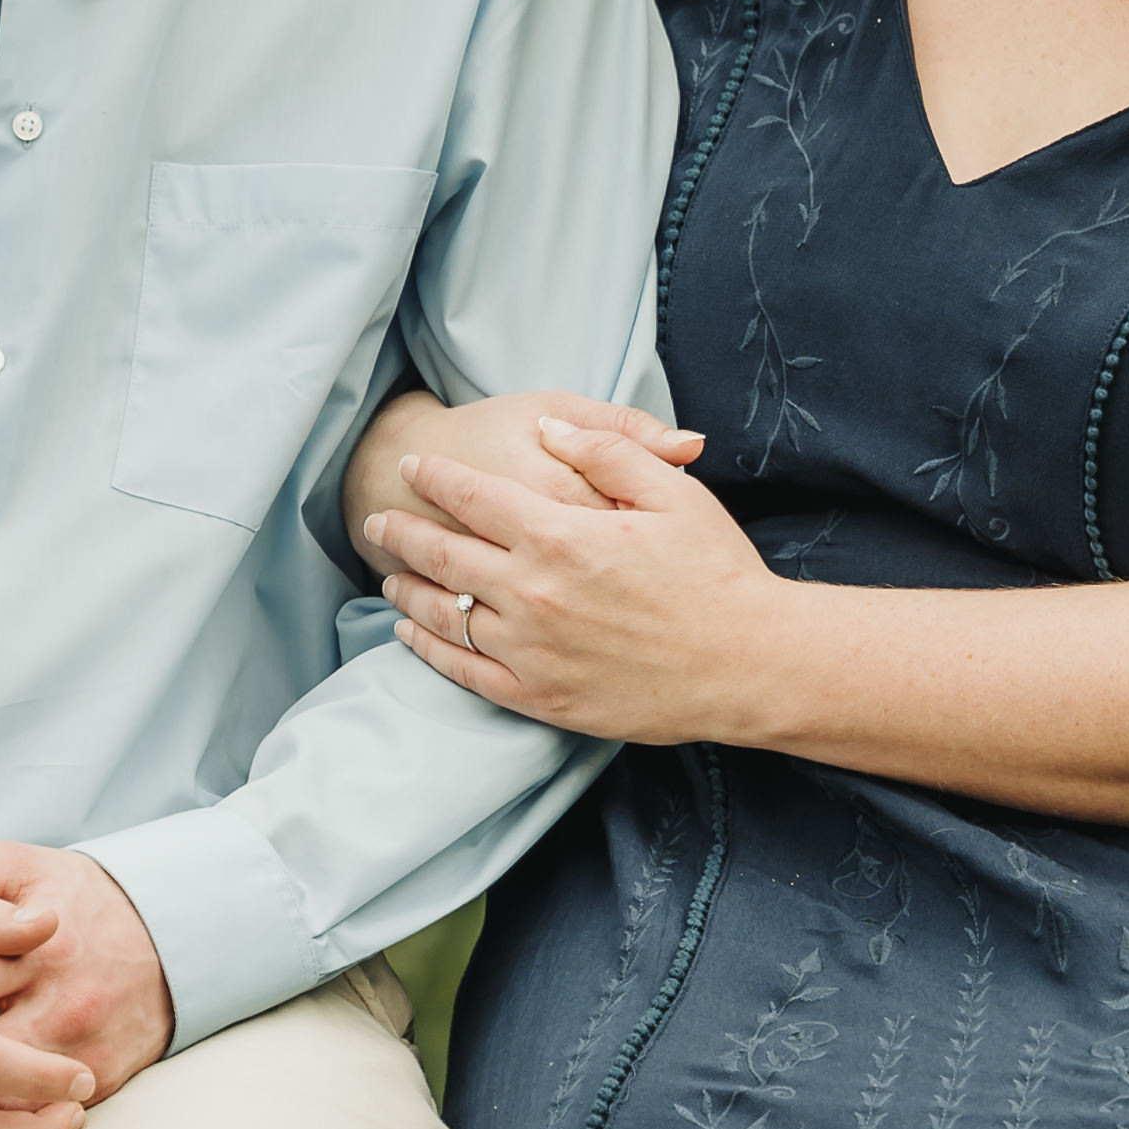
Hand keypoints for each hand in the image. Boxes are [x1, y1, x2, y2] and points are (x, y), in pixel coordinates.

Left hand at [370, 415, 803, 744]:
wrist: (750, 665)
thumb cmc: (717, 574)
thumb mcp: (671, 493)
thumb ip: (605, 451)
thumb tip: (549, 431)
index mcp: (561, 535)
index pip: (473, 496)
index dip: (436, 477)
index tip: (413, 466)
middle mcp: (533, 593)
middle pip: (443, 553)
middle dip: (402, 531)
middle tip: (377, 519)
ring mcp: (532, 651)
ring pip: (445, 614)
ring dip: (409, 588)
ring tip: (390, 573)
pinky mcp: (541, 698)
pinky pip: (466, 672)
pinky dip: (430, 649)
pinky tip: (415, 633)